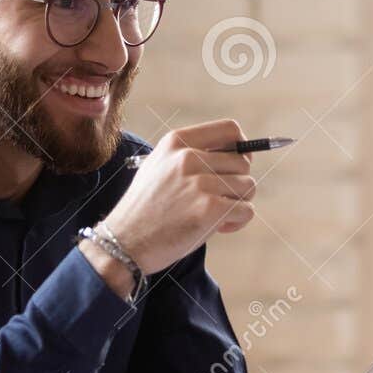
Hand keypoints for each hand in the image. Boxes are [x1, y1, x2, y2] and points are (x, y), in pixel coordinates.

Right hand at [100, 119, 255, 274]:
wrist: (124, 243)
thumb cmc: (144, 209)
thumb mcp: (158, 167)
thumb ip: (190, 155)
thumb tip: (235, 154)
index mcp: (176, 142)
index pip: (229, 130)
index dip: (241, 148)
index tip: (236, 165)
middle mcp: (188, 157)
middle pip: (242, 162)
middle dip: (237, 184)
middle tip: (220, 200)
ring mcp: (199, 183)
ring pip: (248, 186)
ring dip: (237, 203)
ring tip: (215, 216)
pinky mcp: (210, 209)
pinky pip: (246, 210)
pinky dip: (238, 222)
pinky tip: (218, 228)